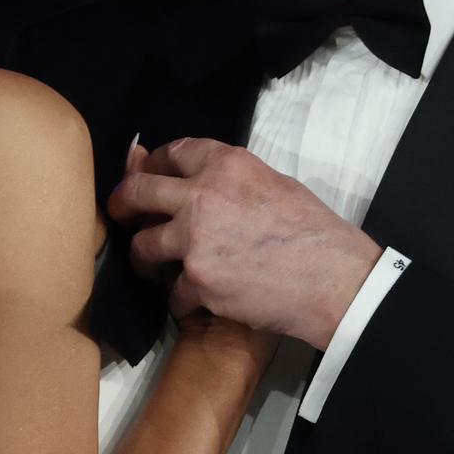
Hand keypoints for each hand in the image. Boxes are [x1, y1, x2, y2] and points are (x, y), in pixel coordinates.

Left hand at [106, 138, 379, 349]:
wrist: (333, 279)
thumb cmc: (314, 233)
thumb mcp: (274, 185)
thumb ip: (230, 180)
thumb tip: (195, 181)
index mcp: (227, 165)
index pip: (171, 153)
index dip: (151, 164)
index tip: (144, 173)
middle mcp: (202, 195)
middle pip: (137, 192)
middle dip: (122, 203)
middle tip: (120, 212)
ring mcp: (195, 239)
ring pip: (143, 246)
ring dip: (147, 258)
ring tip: (158, 267)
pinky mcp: (197, 281)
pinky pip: (172, 291)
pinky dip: (184, 298)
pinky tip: (201, 299)